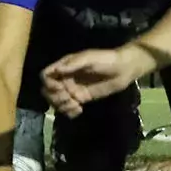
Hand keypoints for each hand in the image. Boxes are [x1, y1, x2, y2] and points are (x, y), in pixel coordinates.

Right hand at [40, 45, 155, 117]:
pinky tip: (79, 110)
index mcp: (65, 66)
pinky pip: (69, 108)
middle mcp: (66, 78)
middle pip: (48, 91)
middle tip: (69, 98)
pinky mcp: (81, 98)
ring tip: (76, 105)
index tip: (59, 88)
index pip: (46, 75)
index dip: (48, 83)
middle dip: (55, 97)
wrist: (123, 70)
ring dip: (62, 106)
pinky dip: (69, 112)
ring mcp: (73, 89)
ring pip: (57, 101)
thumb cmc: (106, 60)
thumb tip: (57, 70)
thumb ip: (73, 64)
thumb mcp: (89, 58)